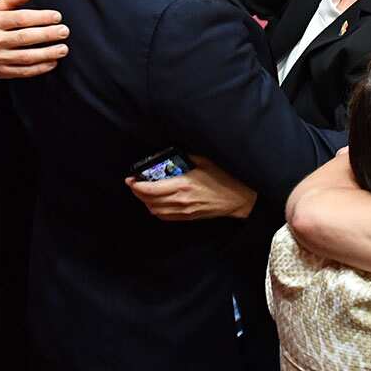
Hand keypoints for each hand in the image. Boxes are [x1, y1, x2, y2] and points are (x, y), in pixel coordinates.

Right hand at [0, 0, 68, 90]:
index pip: (20, 19)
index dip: (41, 18)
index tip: (57, 17)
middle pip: (25, 38)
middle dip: (47, 35)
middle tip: (64, 31)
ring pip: (26, 57)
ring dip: (47, 53)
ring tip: (63, 49)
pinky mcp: (3, 72)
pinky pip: (24, 71)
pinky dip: (40, 68)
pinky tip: (53, 62)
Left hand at [125, 155, 256, 220]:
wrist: (239, 199)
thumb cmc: (224, 178)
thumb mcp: (205, 161)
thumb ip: (186, 157)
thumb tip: (172, 153)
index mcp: (183, 184)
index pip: (151, 189)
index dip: (137, 185)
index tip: (131, 179)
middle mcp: (180, 200)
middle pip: (149, 201)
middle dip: (137, 193)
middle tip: (133, 184)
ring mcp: (184, 211)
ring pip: (155, 210)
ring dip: (145, 202)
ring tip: (142, 192)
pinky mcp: (188, 217)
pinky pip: (166, 217)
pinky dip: (156, 210)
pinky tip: (155, 203)